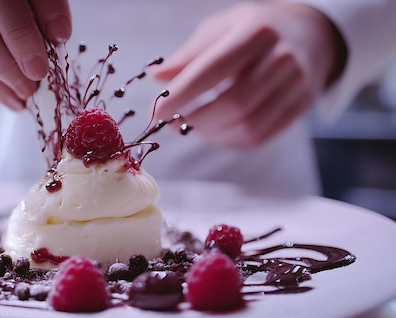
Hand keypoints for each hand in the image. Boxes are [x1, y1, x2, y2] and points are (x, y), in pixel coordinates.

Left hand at [153, 2, 345, 148]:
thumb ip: (188, 56)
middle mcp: (282, 57)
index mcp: (256, 32)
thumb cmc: (251, 30)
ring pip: (249, 126)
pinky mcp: (301, 106)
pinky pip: (261, 137)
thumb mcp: (219, 29)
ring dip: (211, 134)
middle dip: (196, 119)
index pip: (214, 70)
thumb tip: (157, 79)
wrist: (308, 33)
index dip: (183, 94)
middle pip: (234, 104)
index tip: (156, 111)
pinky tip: (214, 132)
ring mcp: (296, 84)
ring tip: (191, 126)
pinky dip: (230, 141)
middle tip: (171, 123)